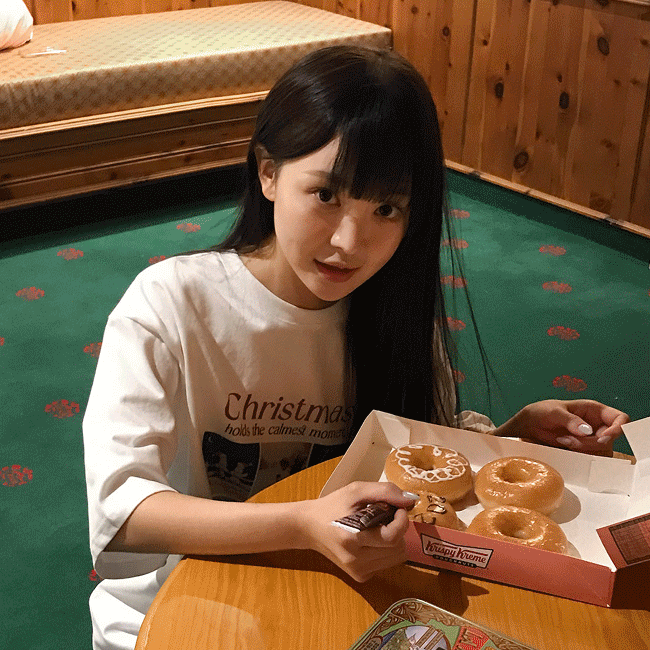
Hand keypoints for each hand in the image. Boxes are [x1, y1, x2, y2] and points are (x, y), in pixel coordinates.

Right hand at [298, 481, 416, 581]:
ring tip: (379, 527)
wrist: (308, 527)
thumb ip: (384, 492)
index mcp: (352, 537)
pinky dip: (386, 550)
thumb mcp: (355, 491)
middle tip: (387, 516)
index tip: (399, 509)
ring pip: (397, 558)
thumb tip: (409, 500)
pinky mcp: (360, 576)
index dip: (402, 521)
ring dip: (394, 540)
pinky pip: (387, 563)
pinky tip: (372, 539)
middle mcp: (355, 559)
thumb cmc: (332, 506)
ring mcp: (358, 571)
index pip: (392, 537)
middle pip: (399, 549)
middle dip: (399, 530)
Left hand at [498, 399, 629, 454]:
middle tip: (569, 441)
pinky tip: (565, 447)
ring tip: (563, 441)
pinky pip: (592, 458)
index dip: (617, 429)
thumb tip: (586, 430)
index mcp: (594, 410)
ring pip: (602, 451)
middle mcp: (597, 425)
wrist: (529, 426)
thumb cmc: (541, 412)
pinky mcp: (584, 450)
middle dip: (591, 443)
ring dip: (584, 450)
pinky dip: (581, 456)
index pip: (620, 419)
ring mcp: (591, 439)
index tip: (603, 437)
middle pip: (610, 439)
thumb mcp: (554, 412)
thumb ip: (570, 420)